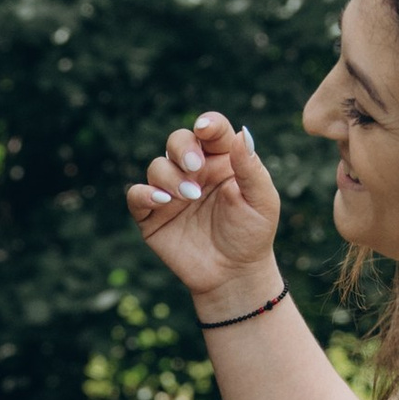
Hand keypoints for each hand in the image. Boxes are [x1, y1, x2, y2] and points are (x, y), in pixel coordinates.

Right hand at [127, 113, 278, 306]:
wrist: (233, 275)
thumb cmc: (251, 235)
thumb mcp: (262, 201)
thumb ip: (251, 167)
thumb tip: (242, 133)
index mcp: (221, 160)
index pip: (211, 130)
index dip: (207, 124)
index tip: (206, 129)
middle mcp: (193, 171)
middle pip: (177, 141)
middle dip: (183, 148)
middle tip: (196, 169)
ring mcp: (170, 192)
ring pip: (157, 166)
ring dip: (170, 176)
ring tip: (190, 197)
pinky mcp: (152, 216)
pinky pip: (136, 195)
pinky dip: (144, 193)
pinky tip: (161, 201)